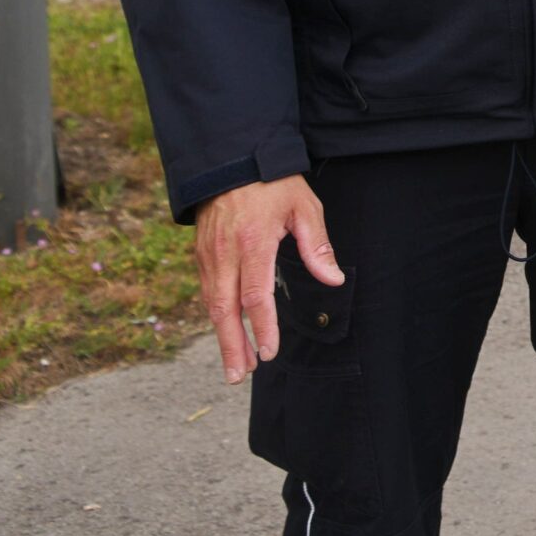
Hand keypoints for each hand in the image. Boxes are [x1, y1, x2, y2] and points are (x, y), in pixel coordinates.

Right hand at [195, 175, 341, 384]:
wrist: (231, 159)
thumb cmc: (274, 183)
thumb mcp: (304, 207)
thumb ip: (316, 247)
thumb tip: (334, 280)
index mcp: (253, 243)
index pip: (255, 296)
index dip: (262, 328)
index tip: (270, 352)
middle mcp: (225, 253)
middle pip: (224, 310)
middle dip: (232, 347)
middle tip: (239, 376)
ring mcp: (208, 254)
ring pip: (211, 304)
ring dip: (222, 337)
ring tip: (236, 365)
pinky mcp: (201, 253)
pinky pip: (206, 290)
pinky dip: (215, 316)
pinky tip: (227, 331)